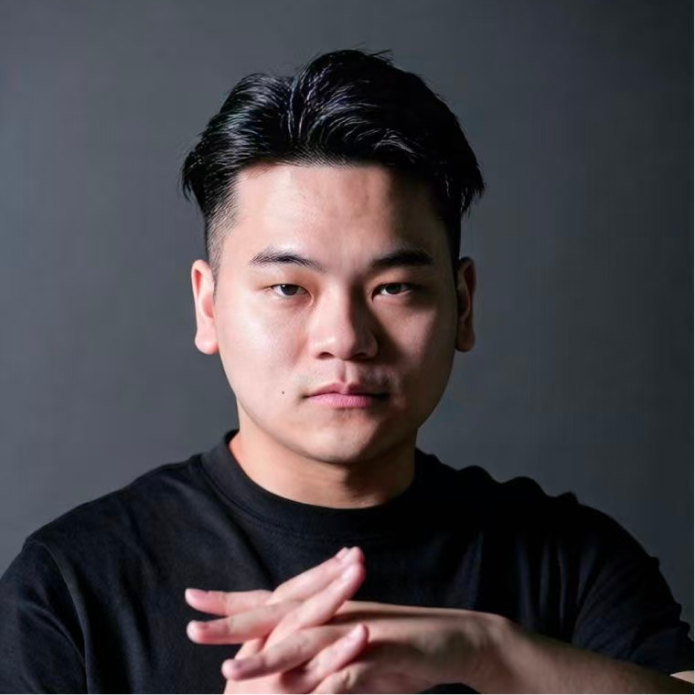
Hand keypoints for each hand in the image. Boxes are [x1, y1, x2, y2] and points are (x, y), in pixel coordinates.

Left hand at [186, 547, 499, 694]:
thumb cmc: (399, 649)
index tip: (194, 600)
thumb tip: (288, 673)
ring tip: (233, 669)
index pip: (271, 604)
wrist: (454, 639)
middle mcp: (336, 614)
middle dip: (234, 624)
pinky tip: (305, 694)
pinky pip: (349, 671)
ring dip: (269, 656)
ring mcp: (357, 631)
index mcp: (325, 611)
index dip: (233, 602)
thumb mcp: (352, 653)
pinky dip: (325, 684)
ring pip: (306, 641)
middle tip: (193, 629)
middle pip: (278, 616)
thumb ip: (319, 660)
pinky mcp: (382, 652)